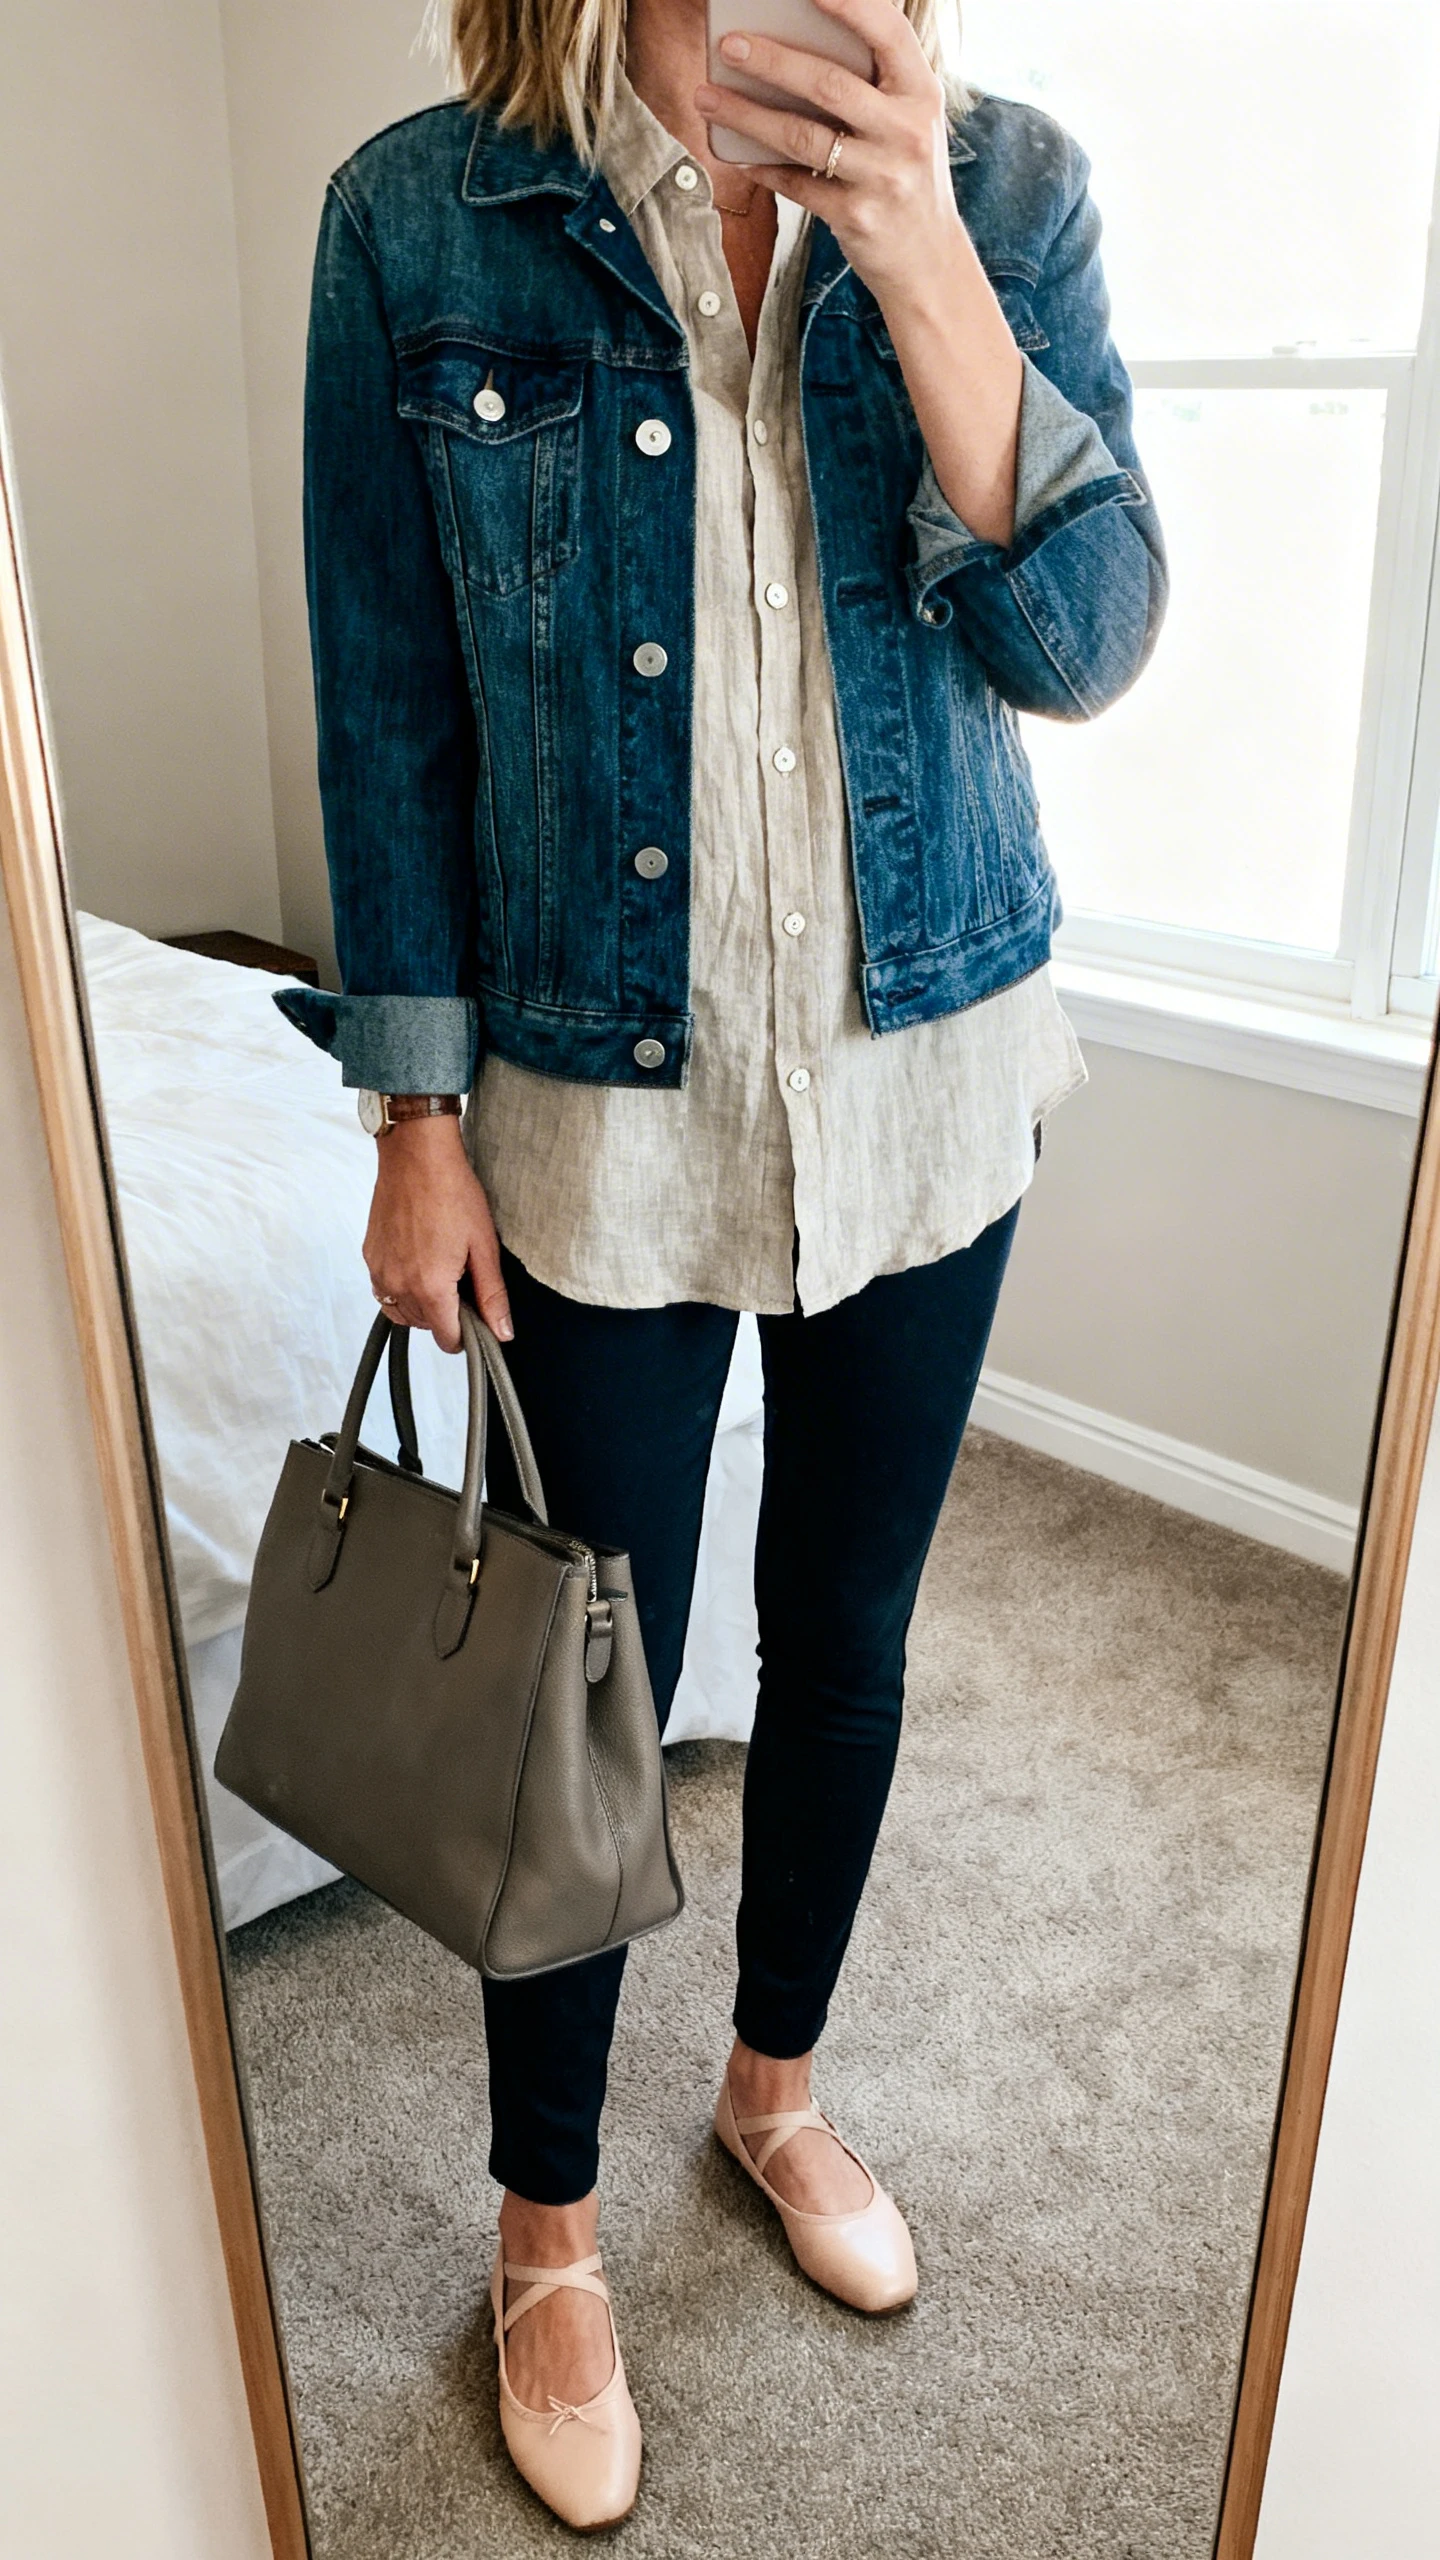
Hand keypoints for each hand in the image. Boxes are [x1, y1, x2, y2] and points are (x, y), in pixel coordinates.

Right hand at [363, 1115, 512, 1351]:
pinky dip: (402, 1288)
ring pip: (403, 1312)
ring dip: (423, 1304)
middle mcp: (399, 1286)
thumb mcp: (483, 1246)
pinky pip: (384, 1291)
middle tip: (462, 1279)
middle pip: (426, 1326)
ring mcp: (380, 1272)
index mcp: (430, 1288)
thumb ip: (491, 1295)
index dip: (467, 1333)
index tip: (477, 1314)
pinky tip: (419, 1263)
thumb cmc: (451, 1192)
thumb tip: (501, 1332)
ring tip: (441, 1271)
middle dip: (446, 1313)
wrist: (416, 1156)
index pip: (447, 1339)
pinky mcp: (370, 1257)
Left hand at [695, 0, 1021, 540]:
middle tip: (728, 43)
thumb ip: (869, 85)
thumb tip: (789, 48)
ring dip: (748, 115)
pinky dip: (762, 168)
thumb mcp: (905, 123)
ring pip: (803, 135)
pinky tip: (735, 154)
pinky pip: (797, 185)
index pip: (885, 30)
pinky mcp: (858, 218)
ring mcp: (884, 176)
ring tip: (707, 97)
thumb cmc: (905, 178)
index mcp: (921, 92)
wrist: (929, 262)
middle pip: (829, 83)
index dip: (844, 3)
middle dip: (772, 59)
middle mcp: (908, 130)